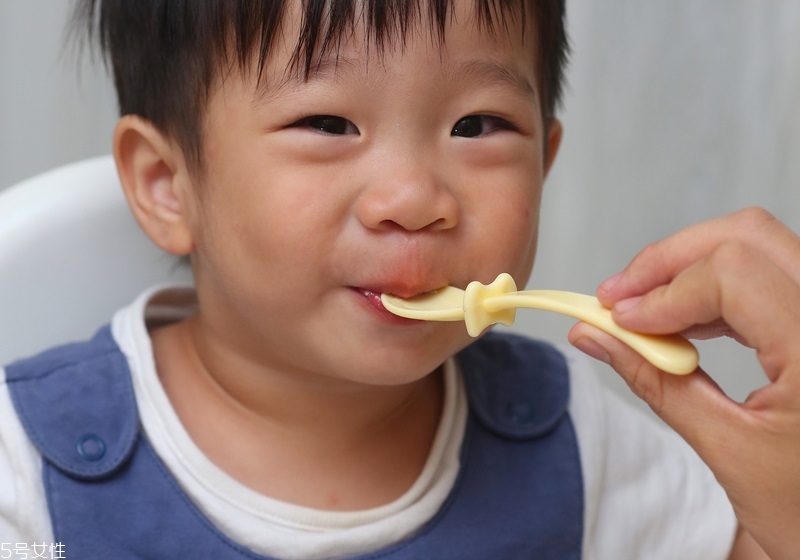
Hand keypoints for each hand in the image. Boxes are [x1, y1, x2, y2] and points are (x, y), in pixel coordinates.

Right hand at [568, 208, 799, 559]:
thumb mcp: (727, 450)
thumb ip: (655, 383)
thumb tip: (594, 337)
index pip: (733, 274)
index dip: (664, 291)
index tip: (618, 320)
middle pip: (747, 237)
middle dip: (670, 260)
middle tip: (619, 296)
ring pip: (758, 247)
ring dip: (689, 270)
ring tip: (642, 311)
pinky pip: (769, 275)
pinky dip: (716, 289)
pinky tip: (682, 320)